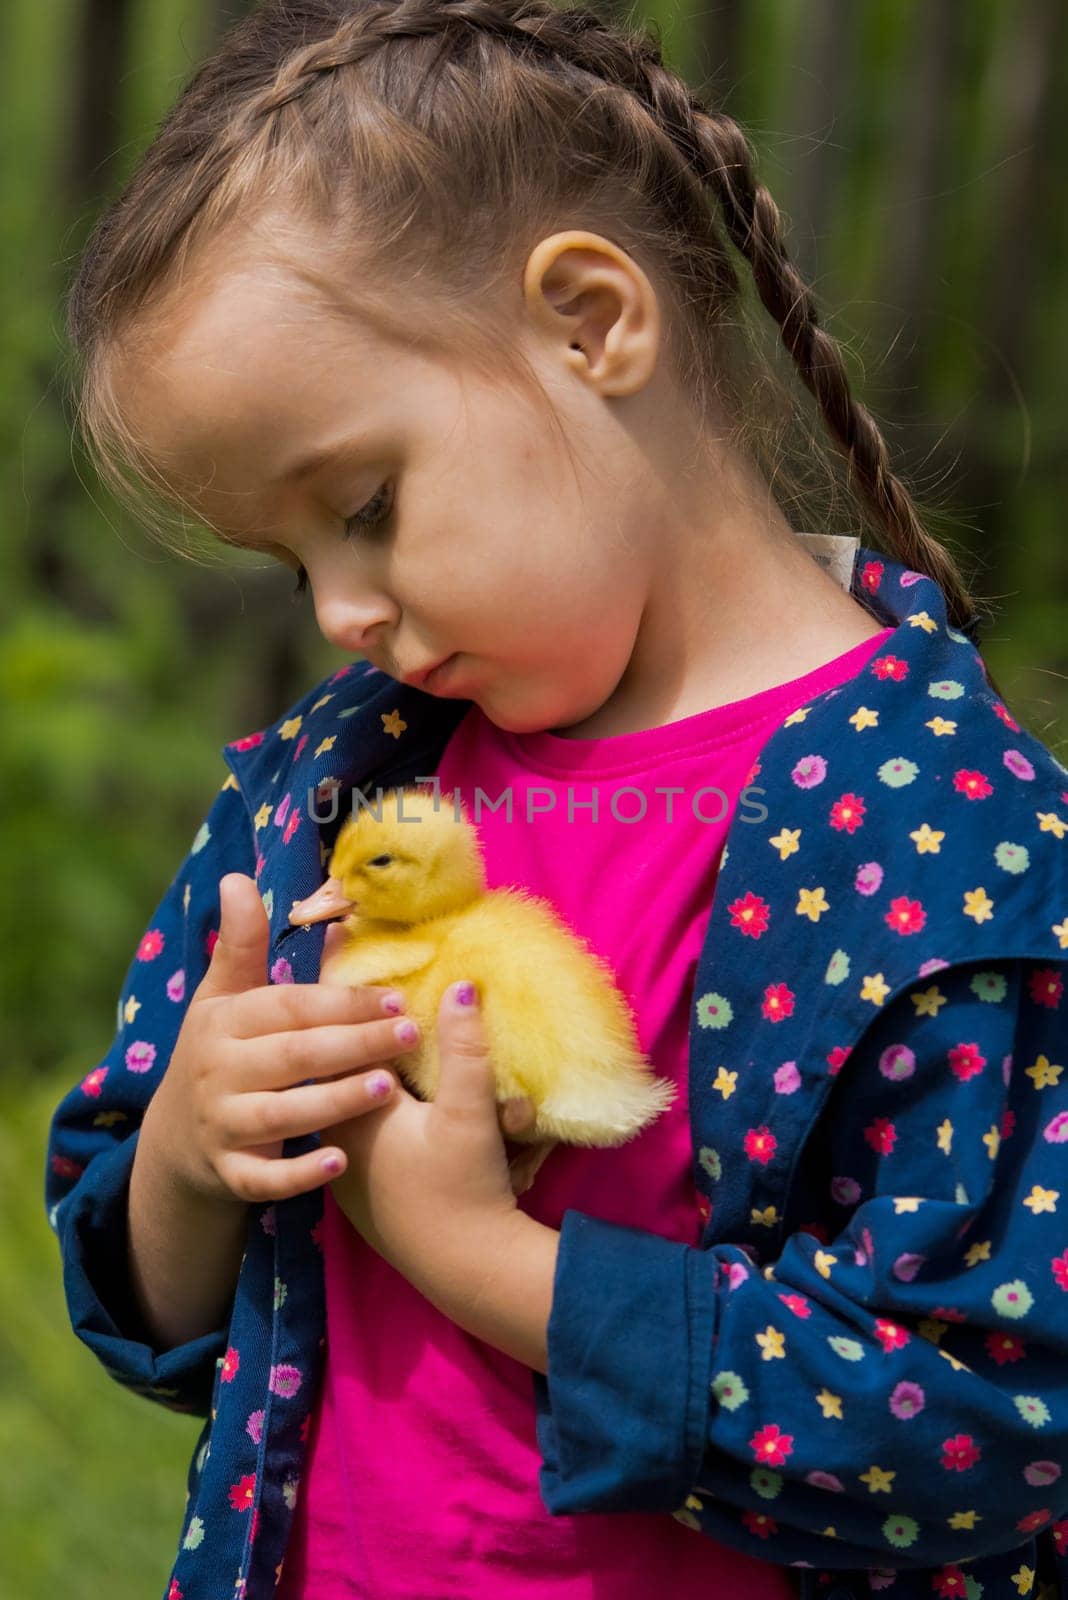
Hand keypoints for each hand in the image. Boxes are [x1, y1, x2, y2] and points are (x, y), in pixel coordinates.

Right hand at [141, 873, 424, 1206]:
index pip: (289, 1008)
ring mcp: (222, 1125)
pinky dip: (298, 1174)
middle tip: (409, 1035)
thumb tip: (237, 879)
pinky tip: (340, 1162)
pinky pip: (264, 1179)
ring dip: (334, 1101)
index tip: (396, 998)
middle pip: (292, 1057)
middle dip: (353, 1044)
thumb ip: (241, 943)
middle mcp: (218, 1072)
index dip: (342, 1002)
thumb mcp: (224, 996)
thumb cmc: (222, 1051)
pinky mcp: (230, 1174)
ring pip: (281, 1115)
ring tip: (388, 1088)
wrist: (179, 1139)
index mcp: (223, 1023)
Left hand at [321, 979, 535, 1297]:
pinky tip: (379, 1087)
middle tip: (341, 970)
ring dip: (346, 1058)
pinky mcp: (362, 1188)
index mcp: (355, 1108)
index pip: (336, 1034)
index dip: (341, 990)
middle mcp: (339, 1133)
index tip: (335, 941)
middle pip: (329, 1061)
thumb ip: (465, 1049)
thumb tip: (463, 985)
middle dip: (336, 1018)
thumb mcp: (471, 1115)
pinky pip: (351, 1125)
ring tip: (354, 1021)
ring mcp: (347, 1164)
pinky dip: (358, 1096)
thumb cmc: (464, 1189)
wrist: (464, 1270)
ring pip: (338, 1095)